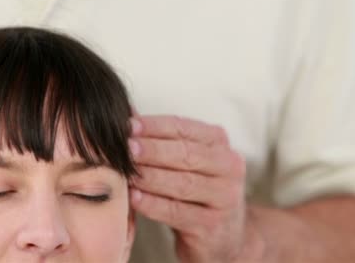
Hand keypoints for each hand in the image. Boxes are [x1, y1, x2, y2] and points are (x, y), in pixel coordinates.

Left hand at [129, 115, 250, 262]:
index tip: (129, 126)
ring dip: (151, 177)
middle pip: (186, 154)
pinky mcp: (212, 226)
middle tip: (126, 148)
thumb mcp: (188, 161)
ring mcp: (224, 198)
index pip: (184, 128)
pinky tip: (134, 197)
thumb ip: (162, 141)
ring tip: (126, 172)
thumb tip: (126, 119)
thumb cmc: (195, 189)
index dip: (155, 126)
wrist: (223, 235)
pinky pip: (177, 212)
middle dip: (153, 150)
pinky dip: (153, 204)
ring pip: (183, 183)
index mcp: (219, 143)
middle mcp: (228, 167)